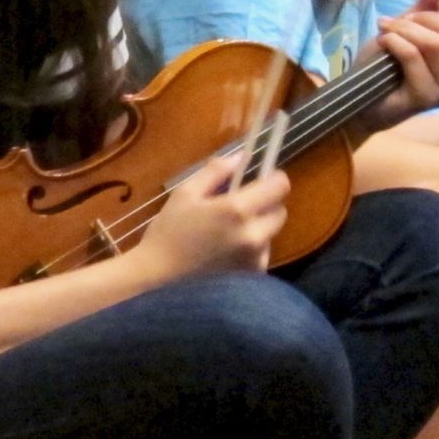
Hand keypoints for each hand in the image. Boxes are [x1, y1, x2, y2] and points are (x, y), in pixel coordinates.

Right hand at [130, 154, 289, 279]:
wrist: (158, 280)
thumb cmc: (167, 234)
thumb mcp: (184, 194)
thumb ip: (214, 172)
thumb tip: (240, 158)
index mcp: (237, 209)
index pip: (279, 187)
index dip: (274, 178)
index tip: (262, 178)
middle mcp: (254, 234)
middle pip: (280, 212)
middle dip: (266, 205)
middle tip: (241, 207)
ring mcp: (256, 259)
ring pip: (270, 234)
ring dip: (258, 229)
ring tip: (228, 234)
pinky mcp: (252, 277)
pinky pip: (261, 255)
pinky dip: (251, 250)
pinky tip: (226, 254)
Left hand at [364, 0, 438, 122]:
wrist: (360, 96)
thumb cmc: (389, 62)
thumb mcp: (410, 25)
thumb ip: (431, 4)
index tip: (438, 3)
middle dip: (429, 18)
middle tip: (403, 20)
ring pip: (435, 44)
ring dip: (406, 29)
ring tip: (387, 29)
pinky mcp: (424, 98)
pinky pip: (413, 57)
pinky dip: (396, 41)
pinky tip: (383, 41)